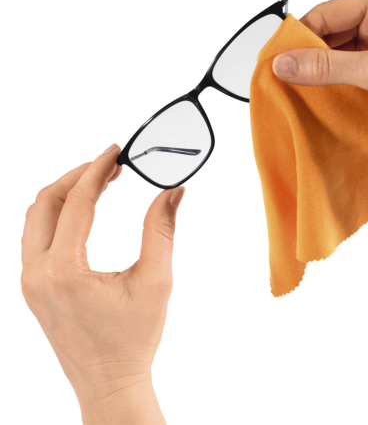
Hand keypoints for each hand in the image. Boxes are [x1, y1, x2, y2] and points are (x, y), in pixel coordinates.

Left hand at [21, 144, 184, 424]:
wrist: (109, 381)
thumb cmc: (133, 339)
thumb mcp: (156, 281)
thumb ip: (162, 230)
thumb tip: (173, 192)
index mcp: (64, 271)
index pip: (76, 202)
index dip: (98, 170)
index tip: (116, 151)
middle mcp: (36, 273)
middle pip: (46, 201)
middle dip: (78, 175)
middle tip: (110, 163)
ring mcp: (29, 281)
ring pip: (36, 216)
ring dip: (65, 192)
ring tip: (99, 180)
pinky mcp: (32, 286)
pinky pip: (36, 235)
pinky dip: (58, 213)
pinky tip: (83, 209)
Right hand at [272, 0, 367, 182]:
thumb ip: (327, 67)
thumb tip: (286, 63)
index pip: (326, 13)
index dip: (299, 37)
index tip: (277, 61)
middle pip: (327, 32)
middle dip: (307, 56)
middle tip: (285, 79)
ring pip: (333, 52)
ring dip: (318, 71)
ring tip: (300, 90)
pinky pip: (344, 68)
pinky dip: (330, 81)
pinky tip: (319, 94)